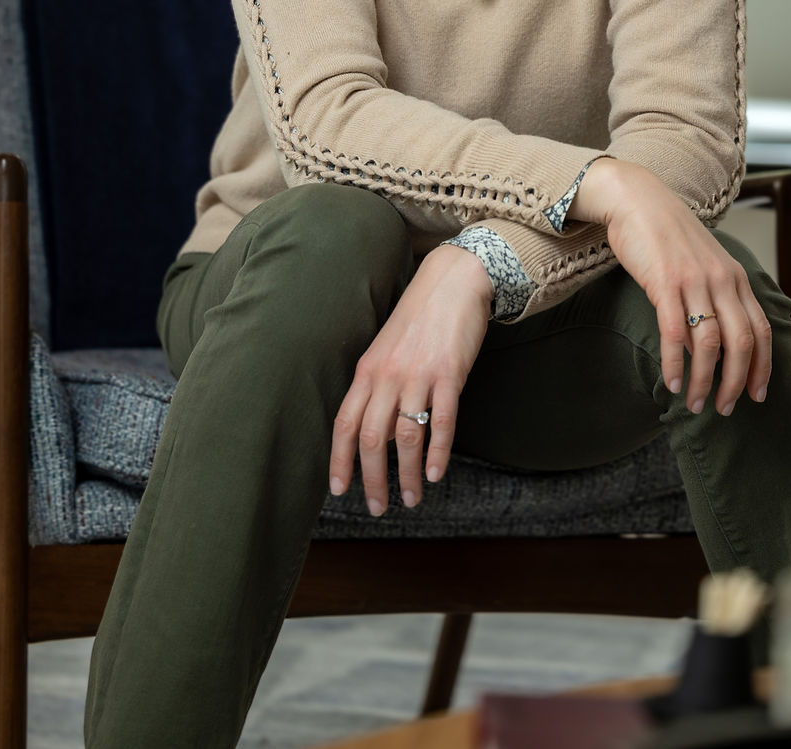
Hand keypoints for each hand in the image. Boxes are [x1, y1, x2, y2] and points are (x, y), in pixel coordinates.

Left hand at [328, 245, 492, 514]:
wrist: (452, 283)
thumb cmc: (419, 319)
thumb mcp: (387, 351)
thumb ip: (378, 389)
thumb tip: (378, 437)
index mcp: (367, 370)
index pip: (344, 424)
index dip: (339, 461)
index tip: (339, 490)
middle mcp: (387, 376)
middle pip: (370, 439)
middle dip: (372, 480)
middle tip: (379, 507)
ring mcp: (418, 375)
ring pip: (404, 438)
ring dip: (406, 475)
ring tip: (412, 498)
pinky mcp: (449, 374)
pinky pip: (440, 423)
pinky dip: (436, 453)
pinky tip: (434, 474)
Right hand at [572, 158, 770, 416]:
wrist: (637, 199)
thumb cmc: (665, 236)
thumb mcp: (700, 266)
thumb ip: (710, 302)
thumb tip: (705, 351)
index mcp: (735, 277)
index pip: (761, 329)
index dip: (762, 367)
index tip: (757, 396)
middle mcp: (721, 279)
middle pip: (742, 341)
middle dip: (736, 382)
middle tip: (725, 409)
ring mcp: (694, 280)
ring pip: (710, 342)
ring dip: (706, 380)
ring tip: (696, 404)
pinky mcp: (665, 281)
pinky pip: (675, 332)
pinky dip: (676, 363)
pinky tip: (672, 383)